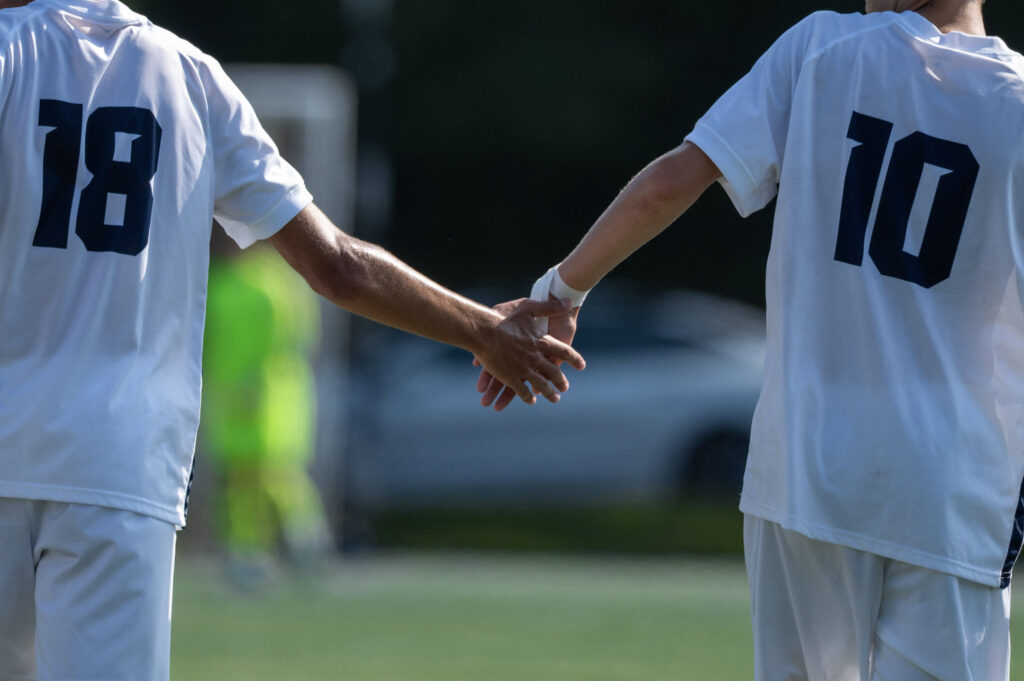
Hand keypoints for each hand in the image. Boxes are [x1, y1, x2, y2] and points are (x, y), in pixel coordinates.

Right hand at [475, 295, 580, 410]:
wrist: (482, 330)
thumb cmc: (503, 317)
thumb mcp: (528, 307)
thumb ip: (549, 307)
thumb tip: (568, 302)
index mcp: (540, 341)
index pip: (564, 352)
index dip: (574, 359)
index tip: (581, 366)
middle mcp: (535, 357)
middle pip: (554, 372)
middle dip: (561, 382)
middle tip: (565, 388)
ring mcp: (523, 369)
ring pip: (541, 385)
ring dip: (548, 393)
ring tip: (554, 398)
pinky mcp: (510, 377)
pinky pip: (522, 391)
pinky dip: (528, 397)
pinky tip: (532, 400)